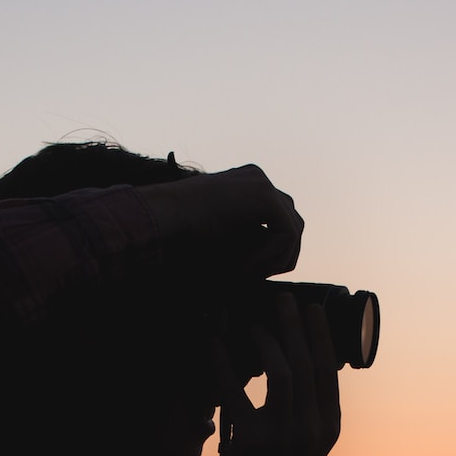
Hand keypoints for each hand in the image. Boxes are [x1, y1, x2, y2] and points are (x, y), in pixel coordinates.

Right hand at [140, 165, 302, 278]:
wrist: (162, 218)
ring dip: (273, 260)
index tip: (251, 274)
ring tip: (245, 275)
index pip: (280, 220)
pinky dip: (267, 258)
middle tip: (256, 277)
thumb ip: (249, 241)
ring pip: (293, 231)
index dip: (273, 252)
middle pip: (293, 222)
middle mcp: (258, 178)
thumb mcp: (222, 236)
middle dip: (281, 255)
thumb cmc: (180, 233)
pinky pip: (285, 235)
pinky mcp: (264, 196)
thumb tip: (282, 261)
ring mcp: (263, 183)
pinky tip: (241, 268)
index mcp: (246, 184)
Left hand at [214, 293, 340, 455]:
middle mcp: (312, 428)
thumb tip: (302, 359)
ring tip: (254, 324)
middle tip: (283, 300)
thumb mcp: (309, 441)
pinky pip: (235, 391)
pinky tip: (214, 345)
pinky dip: (223, 364)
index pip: (329, 371)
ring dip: (266, 341)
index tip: (313, 310)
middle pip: (307, 364)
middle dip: (295, 326)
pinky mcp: (251, 441)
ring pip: (281, 373)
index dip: (321, 336)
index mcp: (329, 425)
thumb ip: (310, 407)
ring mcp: (284, 435)